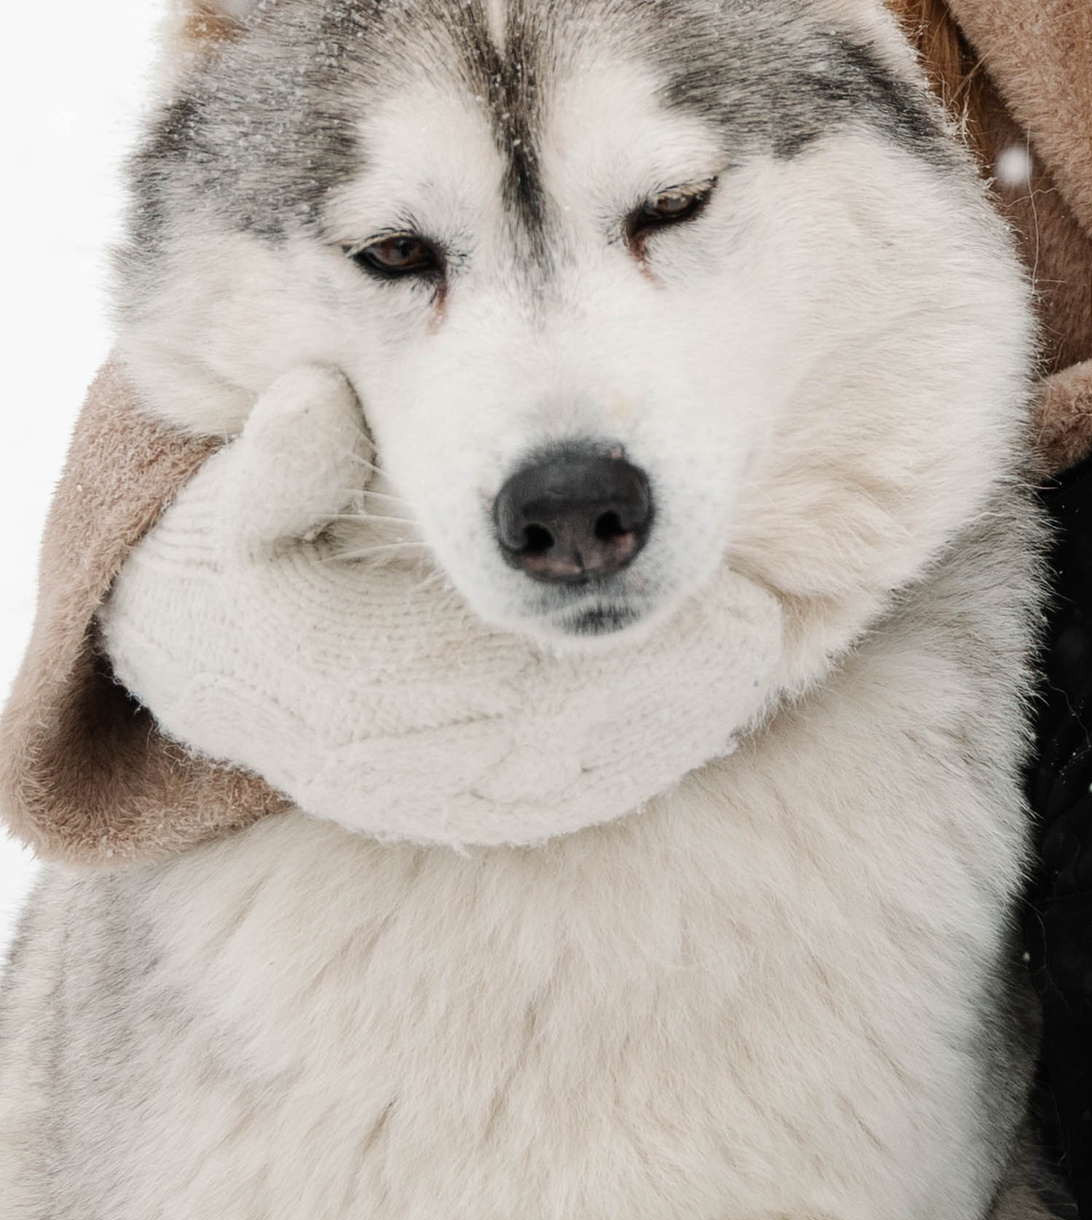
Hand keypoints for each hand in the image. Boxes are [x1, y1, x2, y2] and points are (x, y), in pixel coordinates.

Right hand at [102, 368, 793, 849]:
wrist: (207, 661)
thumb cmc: (247, 554)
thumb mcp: (240, 496)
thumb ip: (282, 457)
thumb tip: (311, 402)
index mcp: (341, 673)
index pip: (490, 662)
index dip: (594, 634)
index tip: (681, 588)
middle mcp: (381, 758)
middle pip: (547, 730)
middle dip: (659, 687)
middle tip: (755, 630)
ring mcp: (417, 800)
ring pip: (564, 778)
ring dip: (666, 731)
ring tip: (753, 663)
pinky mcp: (448, 818)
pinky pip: (555, 806)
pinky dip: (634, 770)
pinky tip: (709, 723)